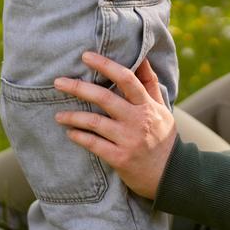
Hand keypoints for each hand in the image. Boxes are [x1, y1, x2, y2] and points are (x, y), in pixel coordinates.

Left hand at [54, 54, 176, 199]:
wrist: (170, 173)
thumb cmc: (163, 136)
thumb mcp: (161, 108)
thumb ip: (149, 83)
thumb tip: (141, 58)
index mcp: (147, 105)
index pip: (126, 79)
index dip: (106, 65)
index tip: (86, 56)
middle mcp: (137, 120)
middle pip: (105, 98)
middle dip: (79, 87)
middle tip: (58, 82)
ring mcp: (128, 140)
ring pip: (95, 122)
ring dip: (73, 117)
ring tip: (58, 115)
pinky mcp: (120, 158)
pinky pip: (94, 144)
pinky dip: (79, 137)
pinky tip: (70, 133)